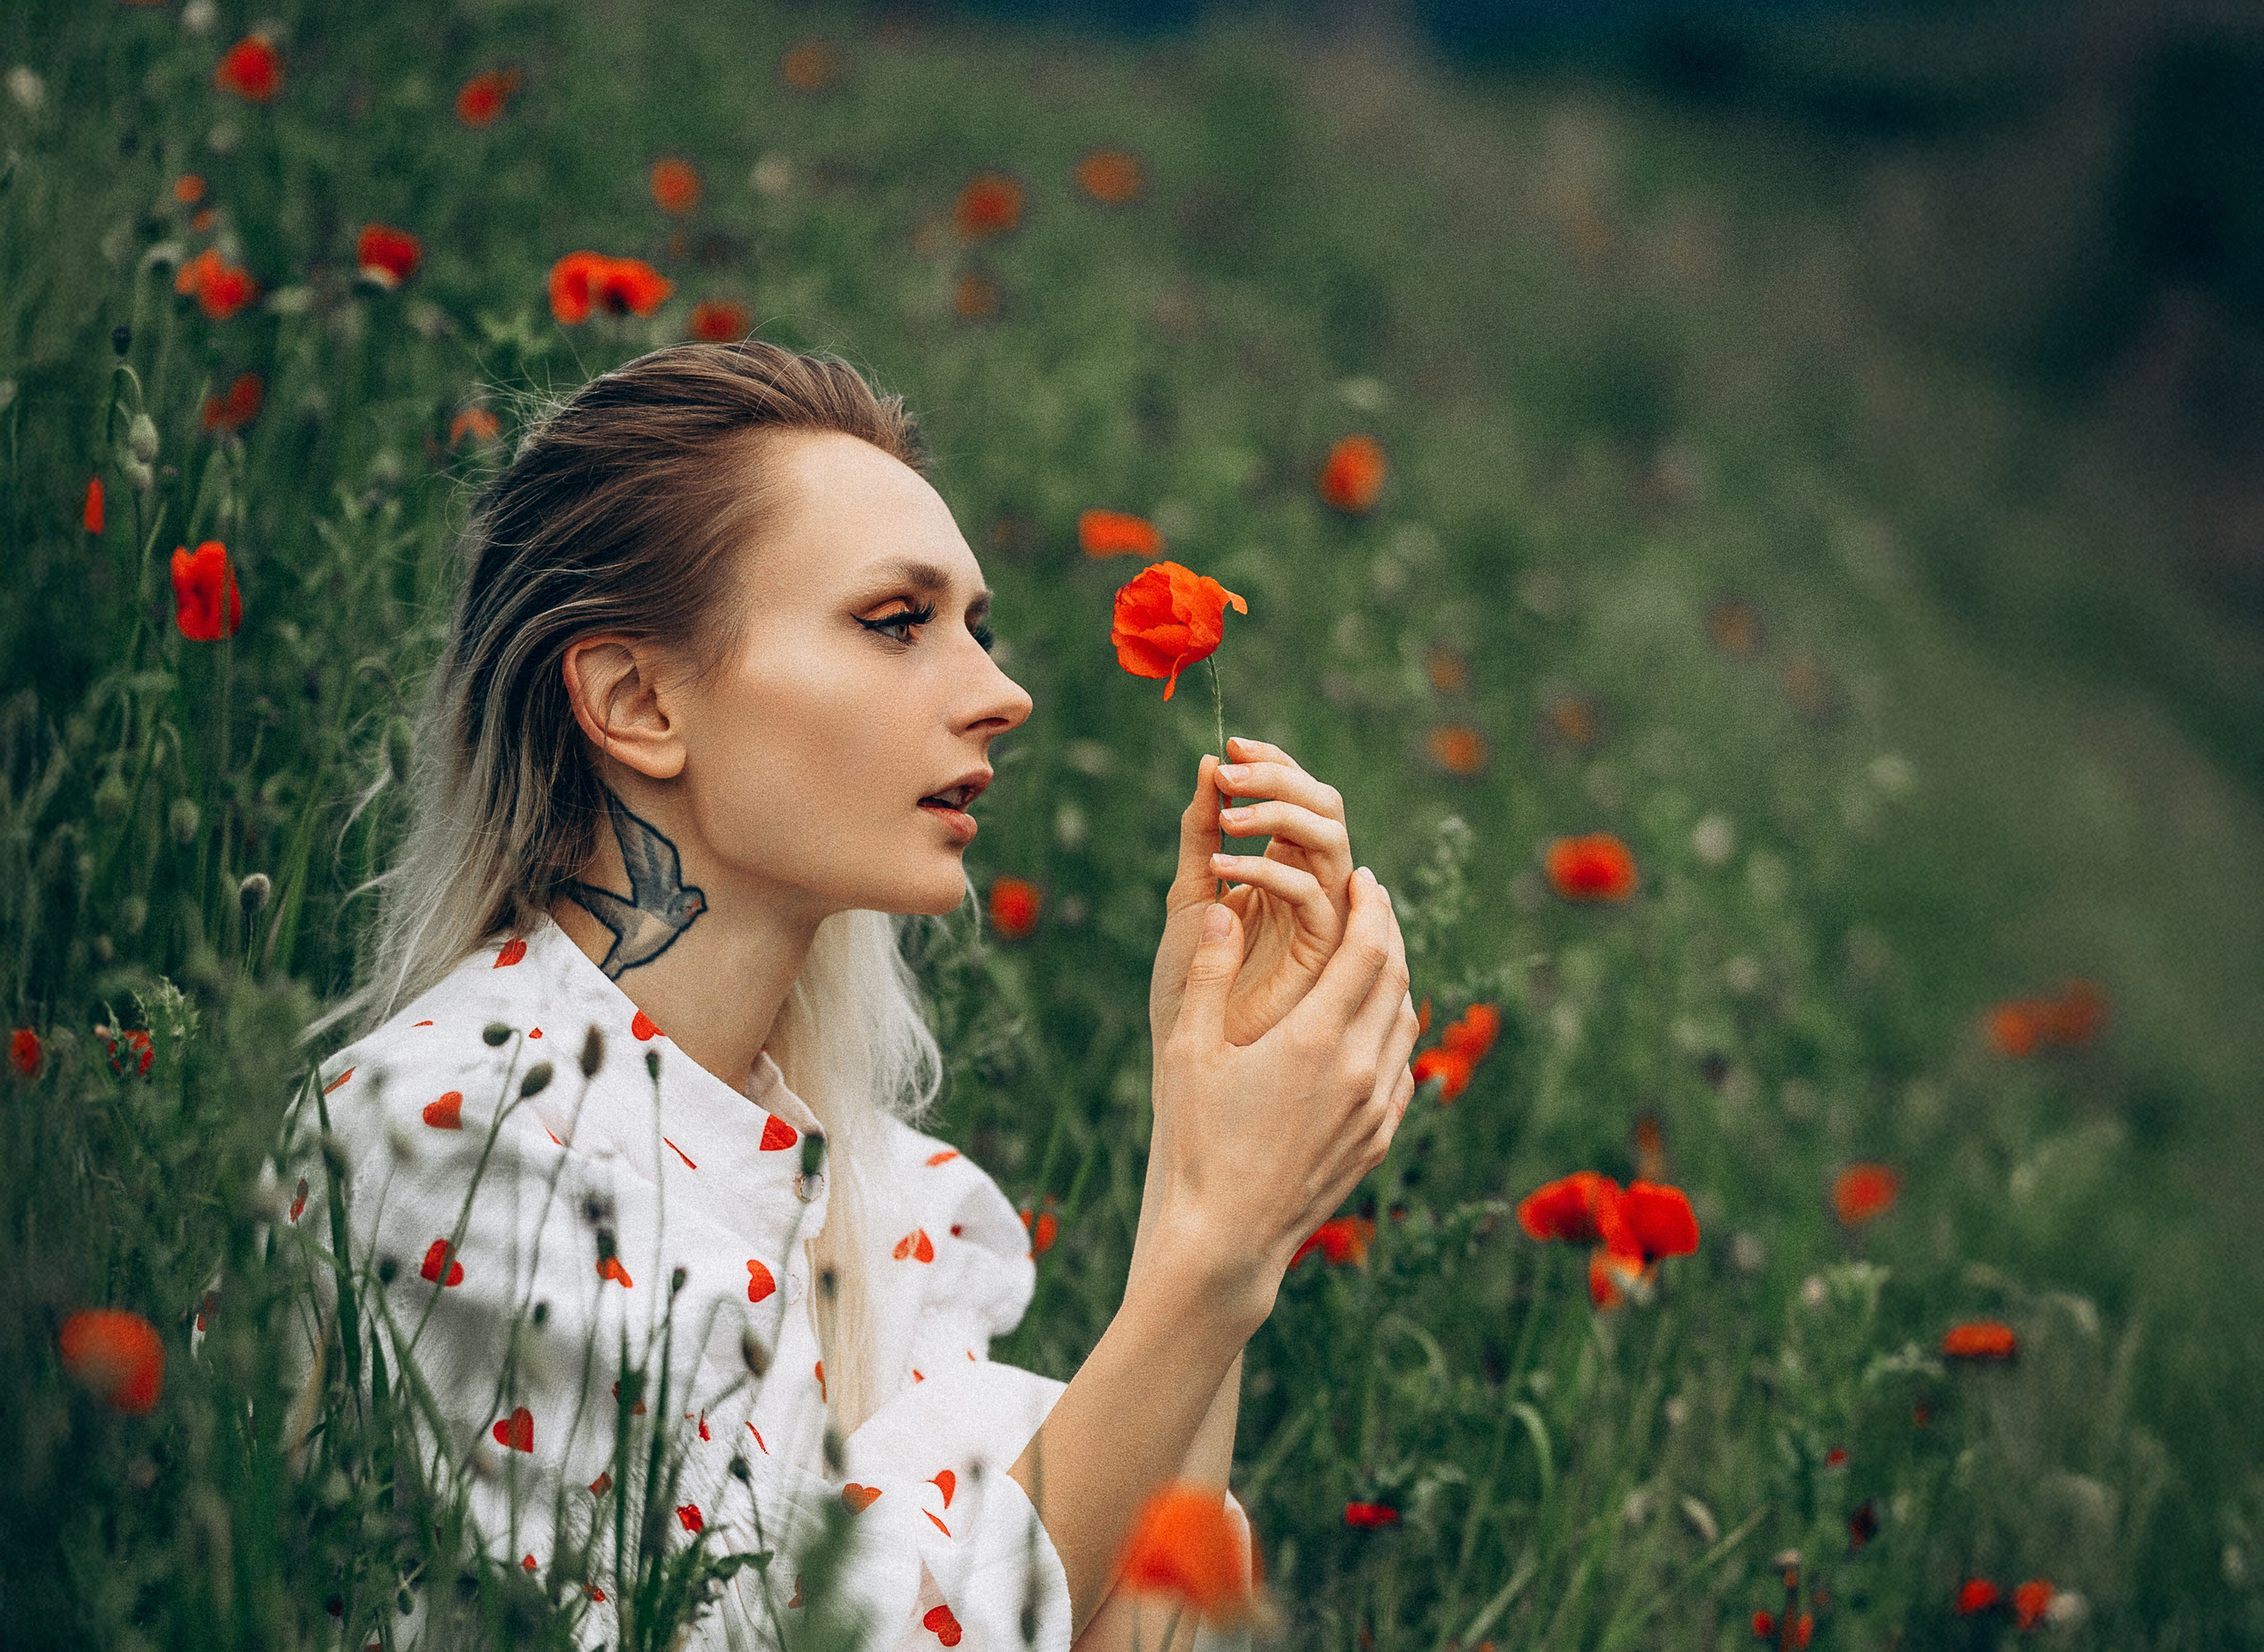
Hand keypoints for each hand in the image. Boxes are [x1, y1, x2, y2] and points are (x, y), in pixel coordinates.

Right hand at [1134, 868, 1420, 1326]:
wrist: (1228, 1238)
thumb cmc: (1197, 1142)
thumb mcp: (1187, 1051)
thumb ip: (1207, 973)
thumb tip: (1218, 906)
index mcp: (1314, 1039)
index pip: (1366, 950)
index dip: (1370, 906)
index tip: (1365, 878)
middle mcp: (1359, 1069)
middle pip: (1397, 978)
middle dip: (1389, 931)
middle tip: (1374, 900)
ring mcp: (1376, 1108)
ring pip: (1405, 1022)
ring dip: (1397, 978)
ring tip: (1375, 952)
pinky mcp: (1378, 1139)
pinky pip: (1402, 1068)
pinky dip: (1396, 1031)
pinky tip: (1374, 1023)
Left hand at [1150, 738, 1356, 1050]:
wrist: (1188, 1054)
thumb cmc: (1187, 984)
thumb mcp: (1189, 892)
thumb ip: (1201, 831)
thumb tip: (1210, 763)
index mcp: (1283, 869)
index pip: (1299, 795)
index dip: (1274, 761)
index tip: (1230, 743)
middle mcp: (1311, 886)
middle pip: (1325, 805)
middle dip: (1281, 776)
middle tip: (1230, 769)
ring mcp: (1322, 918)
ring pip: (1333, 840)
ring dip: (1280, 814)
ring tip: (1226, 817)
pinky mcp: (1321, 954)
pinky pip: (1314, 894)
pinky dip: (1268, 870)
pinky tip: (1221, 869)